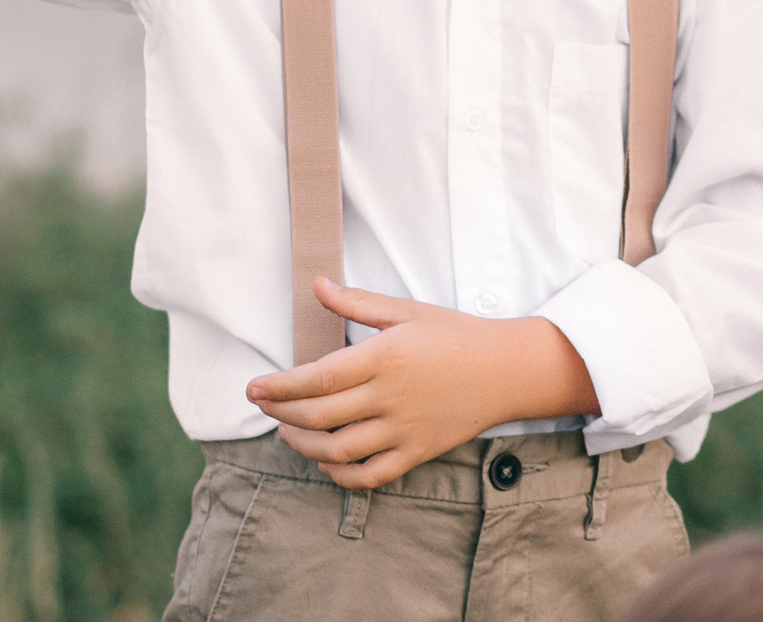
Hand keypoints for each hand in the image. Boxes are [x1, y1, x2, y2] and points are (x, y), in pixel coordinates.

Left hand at [246, 278, 601, 490]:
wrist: (507, 368)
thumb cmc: (456, 334)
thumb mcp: (407, 310)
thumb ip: (357, 302)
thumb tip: (317, 285)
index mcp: (385, 357)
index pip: (316, 379)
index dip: (279, 388)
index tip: (254, 388)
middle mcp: (390, 397)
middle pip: (318, 417)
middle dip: (282, 414)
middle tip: (265, 406)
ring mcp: (404, 429)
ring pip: (337, 451)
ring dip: (303, 447)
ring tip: (289, 434)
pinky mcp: (417, 452)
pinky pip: (369, 475)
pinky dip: (340, 475)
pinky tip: (327, 462)